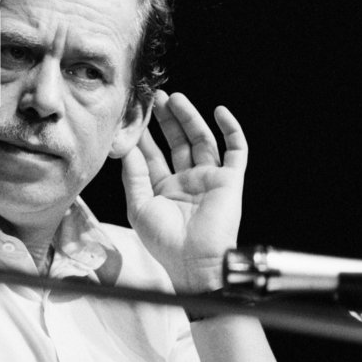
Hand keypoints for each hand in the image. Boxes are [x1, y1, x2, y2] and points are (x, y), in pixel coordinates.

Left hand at [120, 90, 246, 294]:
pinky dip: (231, 130)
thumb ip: (133, 175)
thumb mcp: (138, 206)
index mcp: (164, 188)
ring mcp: (209, 179)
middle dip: (167, 120)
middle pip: (177, 142)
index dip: (145, 134)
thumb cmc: (164, 242)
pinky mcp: (230, 180)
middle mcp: (187, 181)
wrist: (194, 262)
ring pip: (202, 140)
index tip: (134, 114)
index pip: (153, 154)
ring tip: (175, 99)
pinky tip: (220, 112)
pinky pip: (236, 150)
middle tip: (156, 98)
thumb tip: (126, 147)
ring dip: (190, 119)